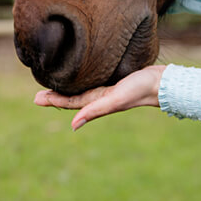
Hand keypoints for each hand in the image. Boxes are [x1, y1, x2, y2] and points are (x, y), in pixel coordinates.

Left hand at [34, 65, 165, 130]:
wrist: (164, 83)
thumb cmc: (139, 90)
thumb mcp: (115, 99)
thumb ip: (95, 110)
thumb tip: (72, 125)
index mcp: (99, 101)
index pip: (71, 102)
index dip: (54, 100)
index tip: (37, 98)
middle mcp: (102, 95)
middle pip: (73, 96)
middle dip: (56, 96)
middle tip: (37, 96)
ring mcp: (109, 88)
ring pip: (83, 89)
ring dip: (68, 88)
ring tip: (55, 85)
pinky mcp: (117, 78)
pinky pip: (95, 80)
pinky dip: (84, 79)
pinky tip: (83, 76)